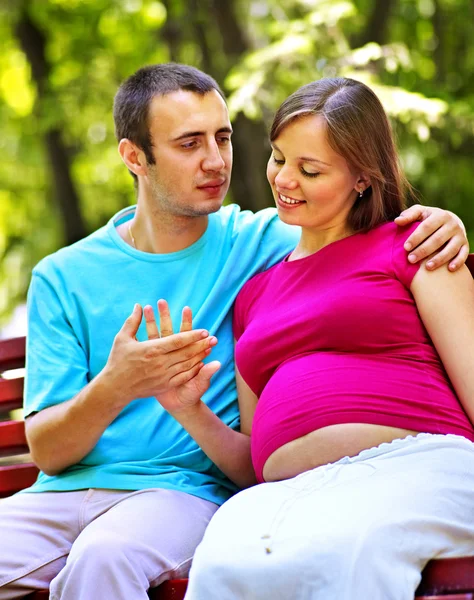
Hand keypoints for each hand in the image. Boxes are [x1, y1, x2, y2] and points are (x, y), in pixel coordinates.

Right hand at [101, 303, 215, 405]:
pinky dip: (193, 370)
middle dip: (201, 344)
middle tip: (213, 338)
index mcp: (152, 349)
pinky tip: (200, 363)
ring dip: (200, 356)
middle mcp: (160, 363)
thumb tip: (138, 306)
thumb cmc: (117, 360)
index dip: (192, 335)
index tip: (204, 330)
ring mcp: (163, 375)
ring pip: (187, 364)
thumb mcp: (122, 339)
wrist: (115, 388)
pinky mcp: (164, 385)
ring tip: (210, 348)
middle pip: (186, 352)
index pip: (178, 340)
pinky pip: (182, 376)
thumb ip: (132, 322)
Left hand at [394, 205, 468, 270]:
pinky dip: (458, 262)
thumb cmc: (428, 219)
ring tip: (427, 268)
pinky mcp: (465, 245)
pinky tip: (450, 269)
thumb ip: (409, 215)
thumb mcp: (420, 213)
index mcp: (440, 215)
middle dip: (423, 250)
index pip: (427, 227)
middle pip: (437, 239)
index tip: (405, 248)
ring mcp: (460, 235)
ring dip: (439, 259)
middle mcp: (452, 225)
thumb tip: (397, 221)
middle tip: (411, 260)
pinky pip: (463, 254)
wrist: (450, 222)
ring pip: (450, 248)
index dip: (416, 237)